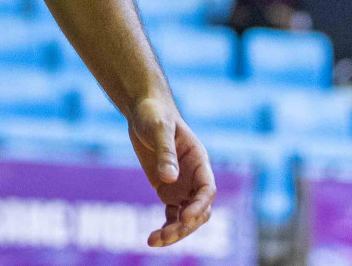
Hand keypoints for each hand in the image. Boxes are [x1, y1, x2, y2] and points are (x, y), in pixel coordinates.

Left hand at [129, 95, 216, 247]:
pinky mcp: (168, 191)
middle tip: (163, 236)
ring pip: (186, 218)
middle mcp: (194, 178)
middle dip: (184, 226)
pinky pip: (172, 215)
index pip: (207, 191)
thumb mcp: (159, 129)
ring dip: (174, 232)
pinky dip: (166, 228)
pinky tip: (153, 238)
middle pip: (199, 211)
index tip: (184, 218)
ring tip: (154, 241)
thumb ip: (166, 153)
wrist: (143, 110)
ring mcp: (182, 186)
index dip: (199, 206)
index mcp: (200, 161)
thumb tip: (170, 179)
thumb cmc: (155, 114)